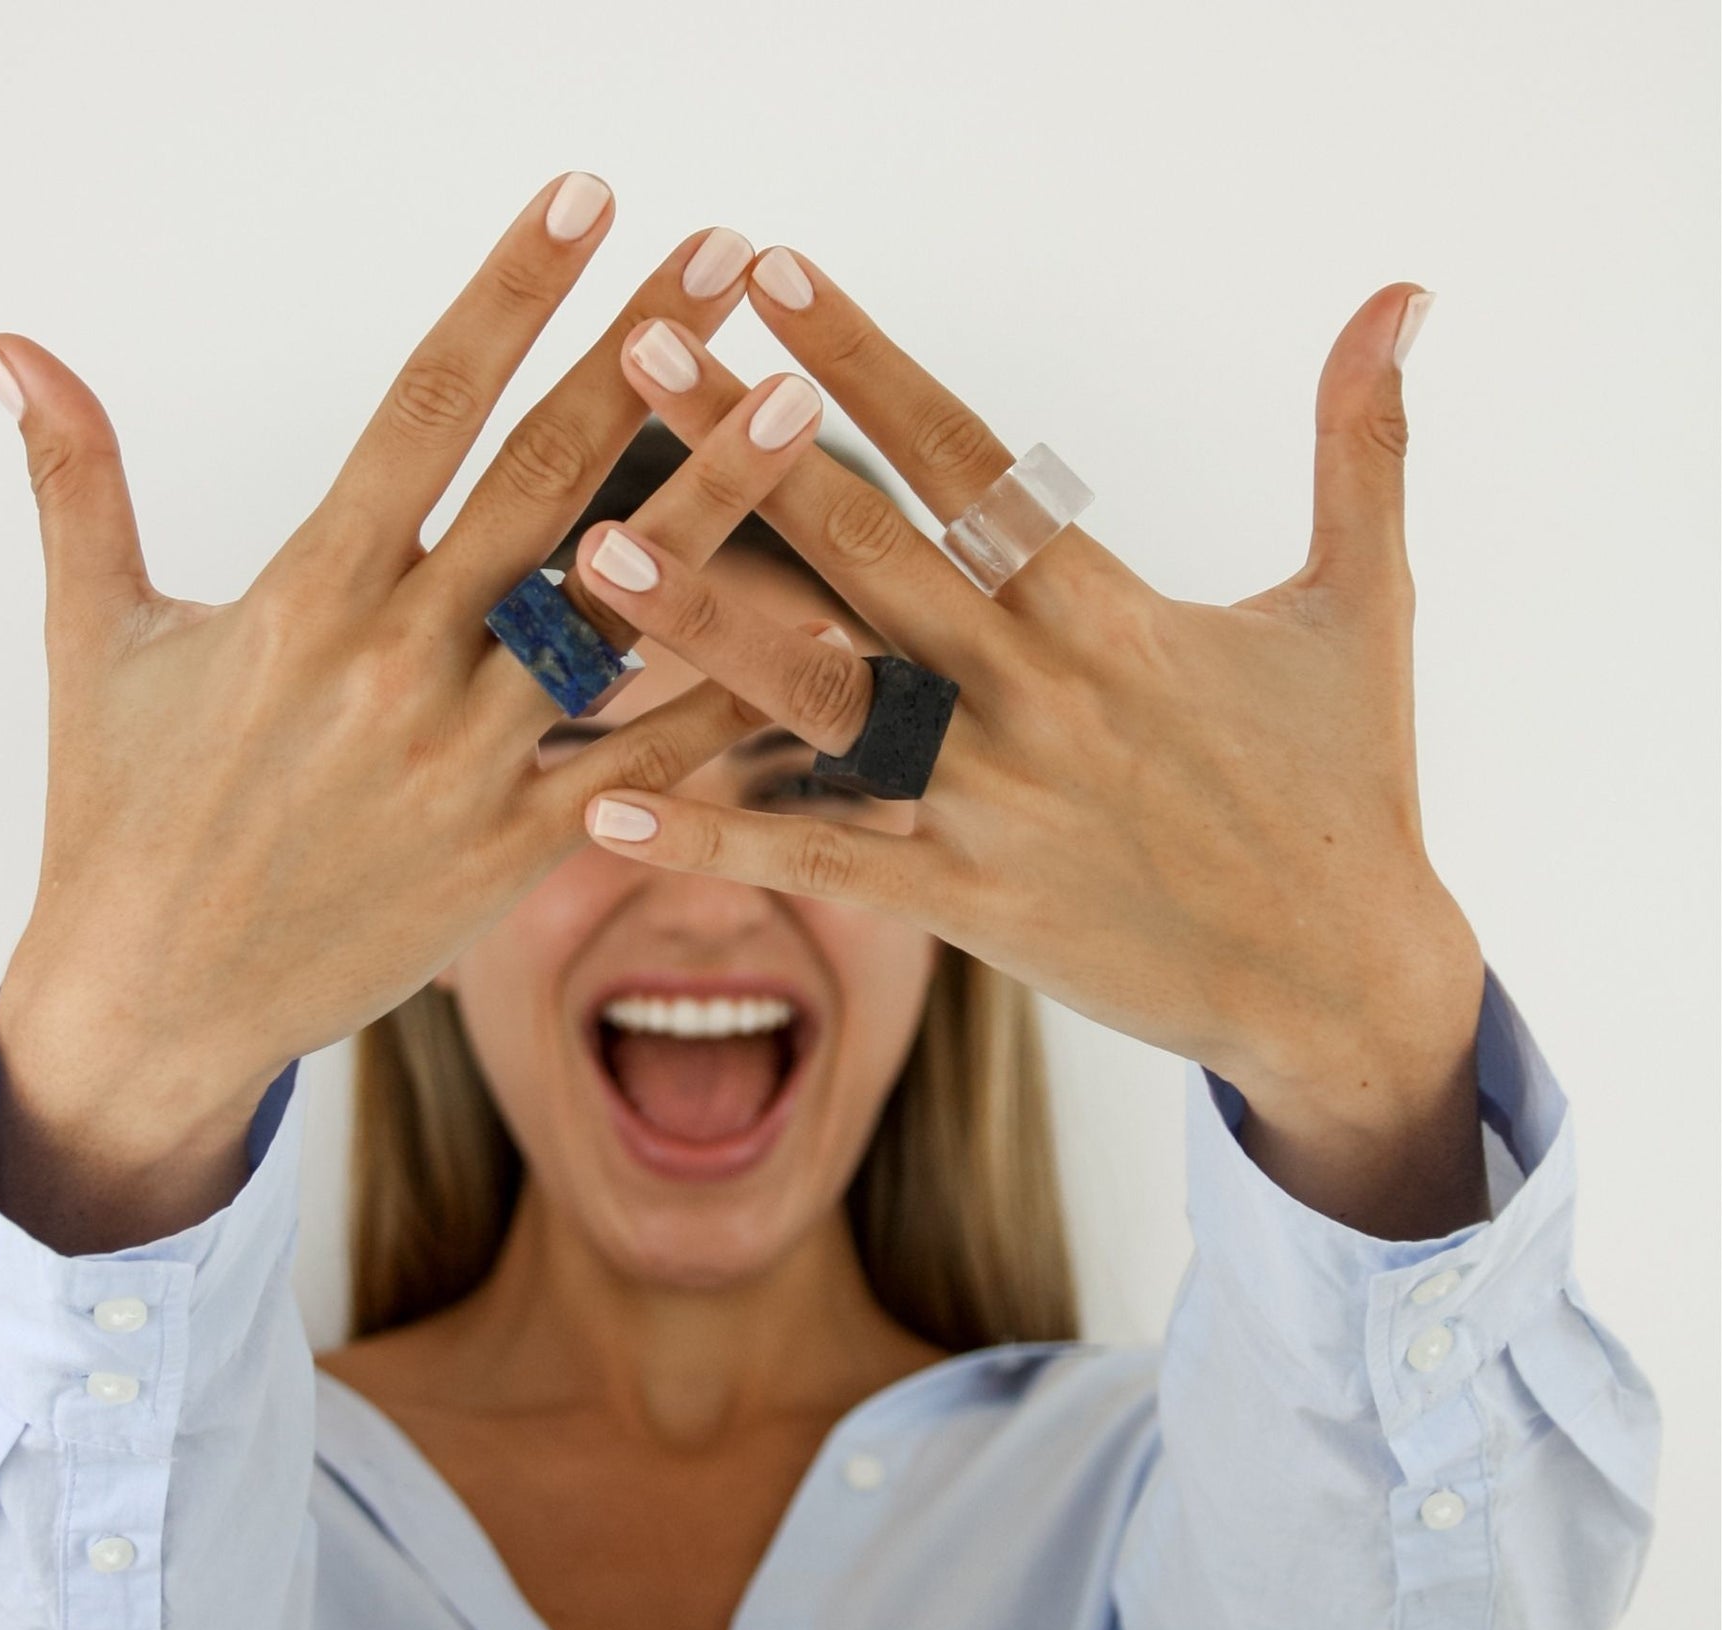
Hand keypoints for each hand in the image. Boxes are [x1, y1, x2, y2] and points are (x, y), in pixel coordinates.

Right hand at [0, 179, 827, 1160]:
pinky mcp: (514, 854)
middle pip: (543, 485)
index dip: (508, 296)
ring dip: (716, 508)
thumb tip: (3, 347)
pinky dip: (727, 705)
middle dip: (639, 360)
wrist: (157, 999)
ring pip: (617, 618)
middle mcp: (396, 667)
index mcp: (303, 596)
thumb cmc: (122, 816)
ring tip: (795, 404)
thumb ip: (76, 485)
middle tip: (725, 261)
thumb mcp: (97, 640)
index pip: (423, 410)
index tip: (583, 200)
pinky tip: (811, 635)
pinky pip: (644, 769)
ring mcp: (466, 764)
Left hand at [569, 258, 1485, 1124]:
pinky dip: (717, 835)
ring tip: (595, 552)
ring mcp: (996, 803)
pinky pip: (825, 864)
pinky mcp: (971, 907)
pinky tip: (605, 802)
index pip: (969, 460)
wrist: (1344, 981)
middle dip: (753, 449)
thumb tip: (1404, 295)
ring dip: (709, 623)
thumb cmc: (1347, 791)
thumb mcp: (1366, 603)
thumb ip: (1361, 446)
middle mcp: (1039, 694)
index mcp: (1112, 612)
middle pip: (871, 552)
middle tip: (643, 357)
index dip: (868, 360)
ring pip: (828, 700)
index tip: (776, 278)